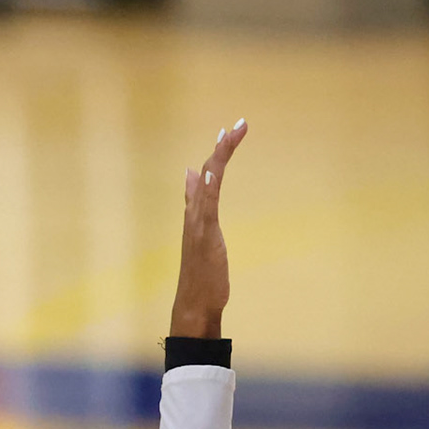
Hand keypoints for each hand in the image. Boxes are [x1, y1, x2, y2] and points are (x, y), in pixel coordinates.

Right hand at [171, 119, 246, 338]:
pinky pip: (204, 207)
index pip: (206, 176)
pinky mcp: (203, 236)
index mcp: (197, 213)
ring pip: (206, 185)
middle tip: (237, 125)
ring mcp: (197, 225)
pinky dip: (205, 187)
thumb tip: (191, 176)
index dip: (217, 153)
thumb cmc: (202, 273)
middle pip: (206, 173)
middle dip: (221, 149)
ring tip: (227, 136)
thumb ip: (197, 204)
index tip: (229, 132)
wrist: (195, 302)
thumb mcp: (204, 235)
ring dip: (217, 159)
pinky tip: (208, 171)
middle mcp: (194, 214)